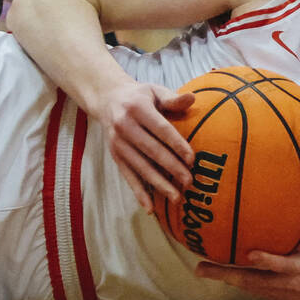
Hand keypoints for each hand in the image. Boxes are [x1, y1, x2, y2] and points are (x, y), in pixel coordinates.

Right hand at [94, 80, 195, 210]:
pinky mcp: (115, 156)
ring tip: (176, 198)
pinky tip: (150, 208)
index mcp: (138, 108)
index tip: (192, 159)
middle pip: (151, 151)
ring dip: (158, 184)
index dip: (176, 144)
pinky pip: (128, 176)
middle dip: (171, 168)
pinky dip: (138, 192)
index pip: (160, 129)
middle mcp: (124, 126)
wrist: (108, 99)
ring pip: (140, 167)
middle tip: (189, 182)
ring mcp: (117, 143)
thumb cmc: (140, 96)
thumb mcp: (155, 91)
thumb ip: (173, 98)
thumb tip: (192, 98)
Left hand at [195, 193, 299, 299]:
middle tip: (200, 269)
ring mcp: (278, 294)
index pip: (280, 265)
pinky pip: (253, 290)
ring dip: (225, 279)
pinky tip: (224, 275)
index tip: (249, 253)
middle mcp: (284, 284)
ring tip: (203, 270)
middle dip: (224, 275)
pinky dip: (238, 282)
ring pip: (246, 287)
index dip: (265, 260)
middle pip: (249, 281)